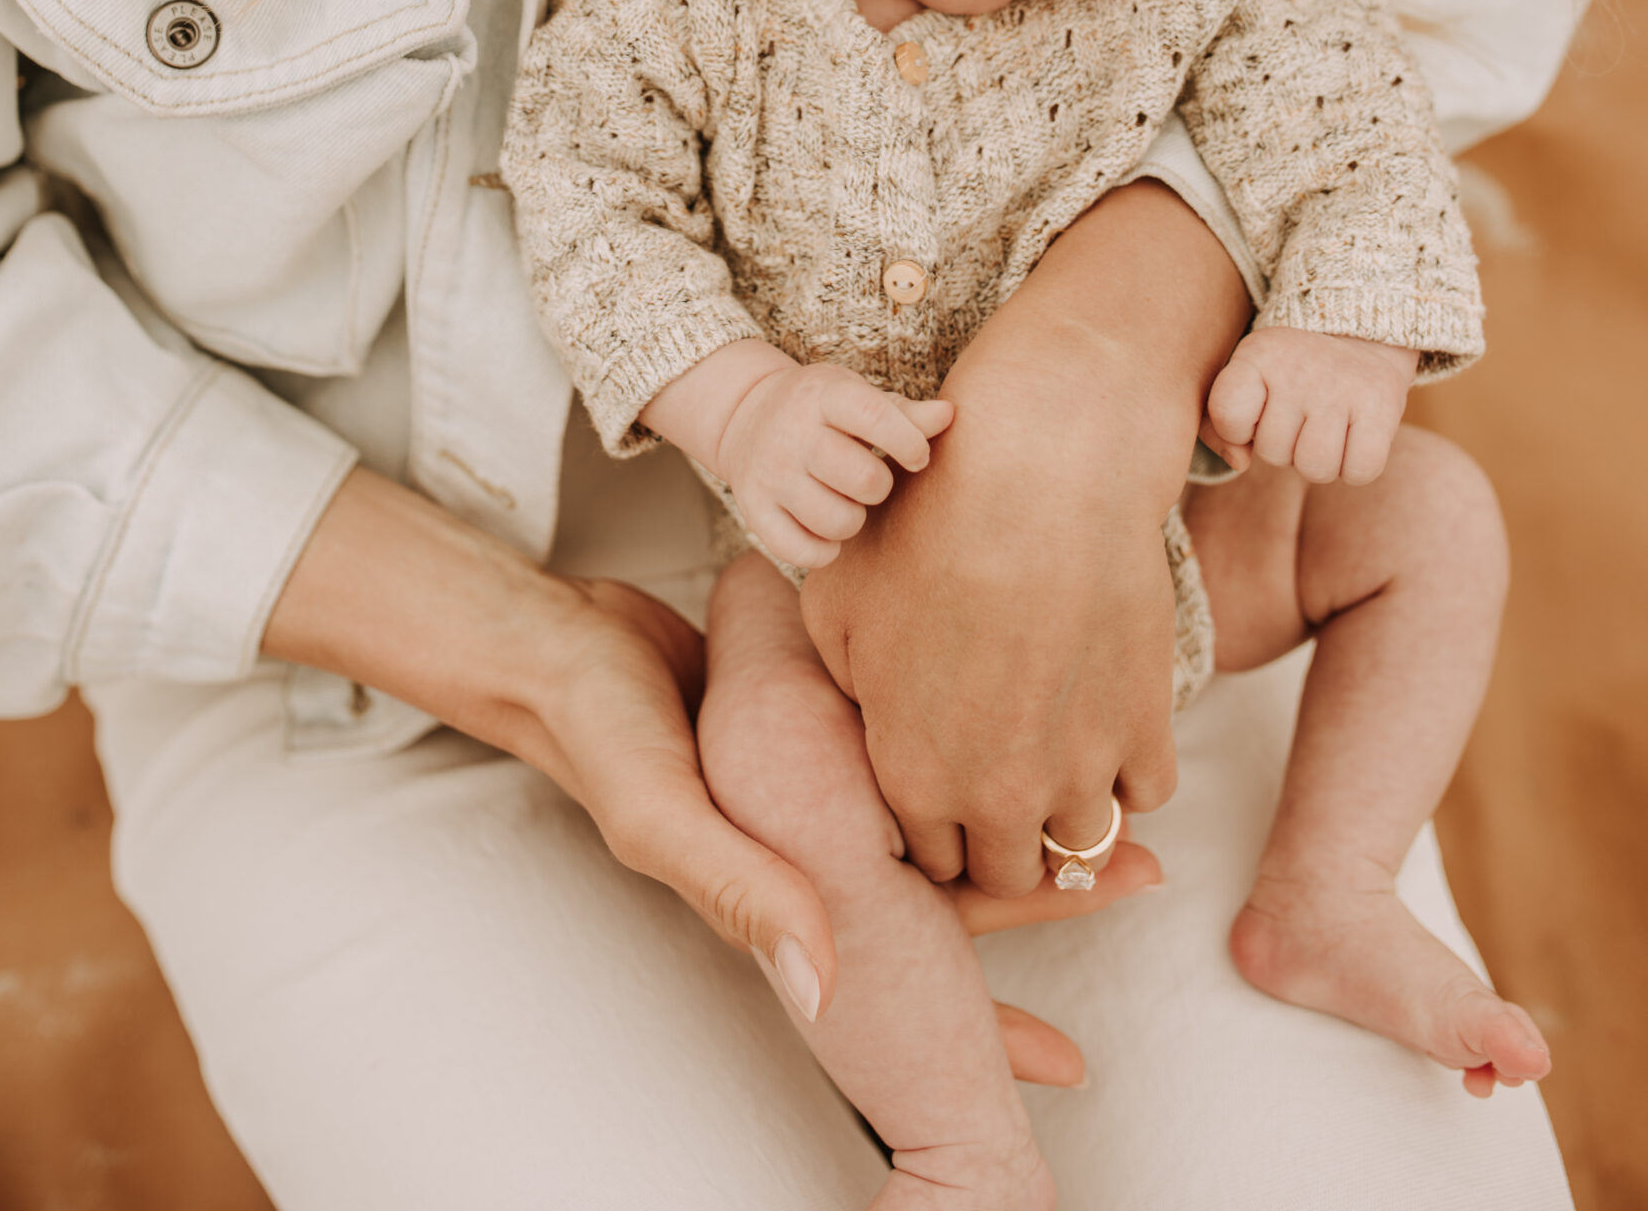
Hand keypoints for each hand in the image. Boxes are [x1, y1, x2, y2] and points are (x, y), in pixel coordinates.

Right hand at [260, 466, 1128, 1074]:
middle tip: (1143, 877)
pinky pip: (914, 740)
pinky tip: (1011, 723)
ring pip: (951, 817)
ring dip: (1026, 818)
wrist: (559, 644)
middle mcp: (822, 845)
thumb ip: (741, 890)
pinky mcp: (823, 714)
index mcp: (797, 887)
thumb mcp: (661, 813)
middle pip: (958, 891)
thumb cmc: (601, 728)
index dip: (987, 1023)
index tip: (1072, 1060)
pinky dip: (964, 744)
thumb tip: (821, 988)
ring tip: (1118, 816)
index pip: (912, 971)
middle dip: (1048, 894)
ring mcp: (826, 782)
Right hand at [642, 338, 951, 568]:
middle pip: (863, 479)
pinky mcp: (753, 510)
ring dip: (854, 520)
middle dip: (880, 487)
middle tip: (871, 481)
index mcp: (825, 396)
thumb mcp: (857, 396)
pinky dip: (824, 550)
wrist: (745, 415)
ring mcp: (769, 474)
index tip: (916, 456)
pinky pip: (802, 551)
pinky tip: (825, 529)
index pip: (875, 418)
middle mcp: (792, 433)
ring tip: (847, 502)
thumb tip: (950, 415)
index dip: (909, 443)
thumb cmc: (823, 410)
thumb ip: (905, 413)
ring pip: (836, 521)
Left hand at [801, 181, 1250, 898]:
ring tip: (1059, 745)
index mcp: (912, 775)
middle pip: (1008, 872)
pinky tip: (1105, 715)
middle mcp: (995, 794)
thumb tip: (866, 707)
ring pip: (1082, 844)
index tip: (947, 779)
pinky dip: (1129, 766)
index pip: (929, 861)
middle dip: (1000, 835)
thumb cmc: (925, 523)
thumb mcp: (839, 601)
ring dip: (1069, 806)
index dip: (936, 824)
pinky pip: (1146, 792)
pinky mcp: (1145, 729)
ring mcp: (1078, 770)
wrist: (1038, 475)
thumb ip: (846, 680)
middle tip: (1004, 772)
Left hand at [1203, 327, 1418, 482]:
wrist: (1361, 334)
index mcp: (1258, 355)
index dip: (1239, 429)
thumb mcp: (1248, 378)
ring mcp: (1341, 388)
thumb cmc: (1291, 372)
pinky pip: (1358, 472)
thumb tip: (1239, 462)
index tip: (1255, 411)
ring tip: (1324, 427)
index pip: (1227, 415)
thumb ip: (1220, 423)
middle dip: (1285, 445)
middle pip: (1273, 453)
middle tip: (1301, 415)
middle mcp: (1298, 369)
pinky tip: (1353, 437)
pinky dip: (1354, 466)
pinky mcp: (1381, 407)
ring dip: (1319, 460)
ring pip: (1315, 468)